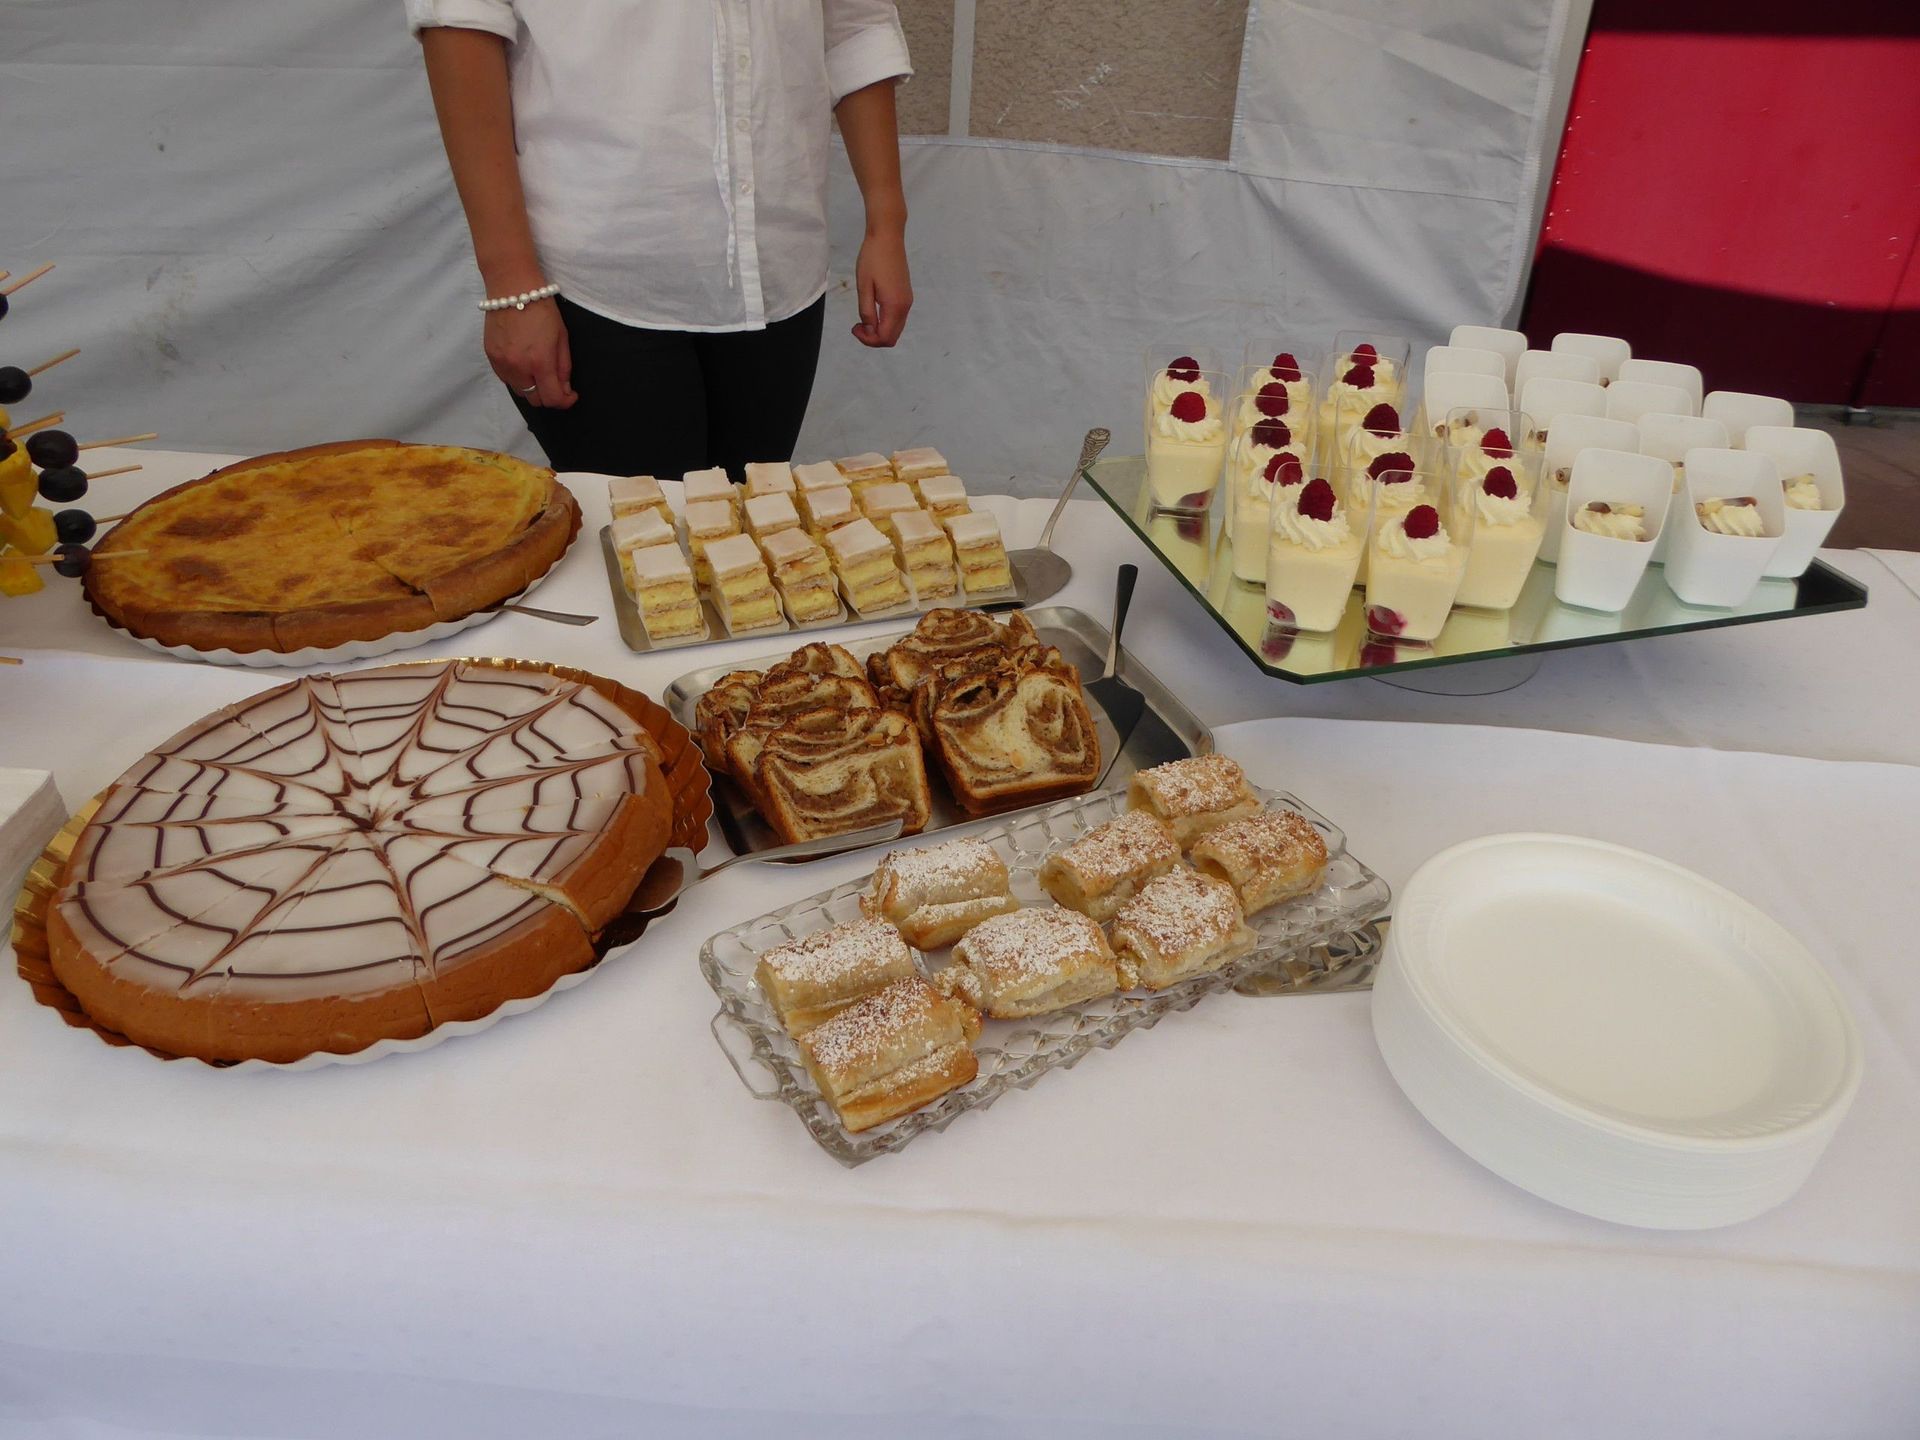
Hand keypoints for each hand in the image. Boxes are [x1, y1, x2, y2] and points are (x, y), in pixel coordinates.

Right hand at [484, 298, 575, 407]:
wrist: (512, 288)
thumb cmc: (542, 309)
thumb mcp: (562, 337)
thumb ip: (563, 367)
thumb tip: (564, 389)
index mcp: (540, 362)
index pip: (552, 399)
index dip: (565, 401)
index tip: (570, 395)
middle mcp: (518, 367)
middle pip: (534, 400)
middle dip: (548, 395)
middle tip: (555, 383)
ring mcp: (502, 363)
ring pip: (518, 391)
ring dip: (531, 387)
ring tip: (538, 371)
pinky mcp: (490, 356)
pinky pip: (505, 378)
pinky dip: (516, 377)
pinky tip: (522, 363)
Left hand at [852, 229, 911, 347]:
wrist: (887, 236)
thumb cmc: (872, 258)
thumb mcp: (864, 286)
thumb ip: (866, 311)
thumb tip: (869, 330)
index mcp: (894, 306)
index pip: (884, 337)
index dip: (868, 339)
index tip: (854, 327)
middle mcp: (905, 307)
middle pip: (892, 337)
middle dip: (874, 338)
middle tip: (857, 325)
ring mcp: (907, 301)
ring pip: (895, 328)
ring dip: (879, 330)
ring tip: (863, 319)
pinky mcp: (905, 295)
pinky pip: (897, 318)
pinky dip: (885, 321)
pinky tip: (872, 310)